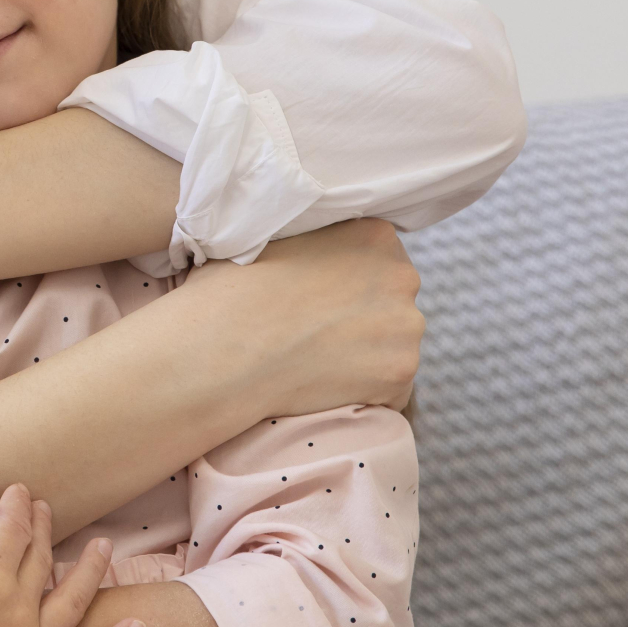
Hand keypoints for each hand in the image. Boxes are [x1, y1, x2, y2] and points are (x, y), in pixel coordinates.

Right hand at [182, 218, 423, 413]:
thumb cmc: (232, 292)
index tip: (319, 296)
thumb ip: (313, 238)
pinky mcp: (399, 375)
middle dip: (362, 316)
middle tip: (317, 331)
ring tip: (317, 360)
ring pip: (393, 344)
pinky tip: (325, 386)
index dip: (347, 279)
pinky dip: (364, 391)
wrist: (221, 352)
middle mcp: (402, 277)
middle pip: (391, 300)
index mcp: (374, 235)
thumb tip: (316, 251)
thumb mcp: (271, 238)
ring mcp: (406, 329)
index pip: (377, 258)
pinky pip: (390, 388)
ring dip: (365, 355)